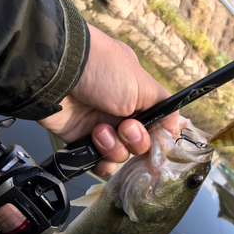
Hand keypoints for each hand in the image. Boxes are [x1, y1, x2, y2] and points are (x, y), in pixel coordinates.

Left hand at [38, 23, 179, 175]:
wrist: (57, 72)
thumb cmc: (102, 69)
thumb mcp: (142, 83)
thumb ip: (164, 108)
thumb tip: (175, 128)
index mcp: (137, 96)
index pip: (155, 125)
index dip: (157, 135)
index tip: (156, 137)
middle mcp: (120, 113)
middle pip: (140, 144)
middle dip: (135, 140)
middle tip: (124, 126)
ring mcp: (100, 127)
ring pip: (120, 155)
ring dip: (114, 147)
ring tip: (99, 131)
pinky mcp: (81, 140)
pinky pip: (99, 163)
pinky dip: (102, 164)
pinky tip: (98, 155)